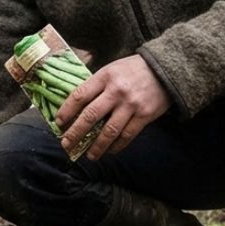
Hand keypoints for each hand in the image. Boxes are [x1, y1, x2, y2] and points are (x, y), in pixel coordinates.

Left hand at [53, 54, 170, 159]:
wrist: (166, 69)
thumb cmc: (133, 70)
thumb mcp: (111, 69)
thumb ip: (96, 85)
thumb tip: (75, 107)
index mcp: (104, 77)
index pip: (79, 96)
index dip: (66, 111)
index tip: (58, 123)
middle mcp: (116, 91)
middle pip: (90, 116)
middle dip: (75, 133)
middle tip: (66, 145)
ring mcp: (131, 104)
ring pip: (109, 131)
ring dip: (96, 146)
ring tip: (89, 156)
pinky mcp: (145, 115)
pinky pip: (127, 135)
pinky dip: (117, 146)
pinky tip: (109, 151)